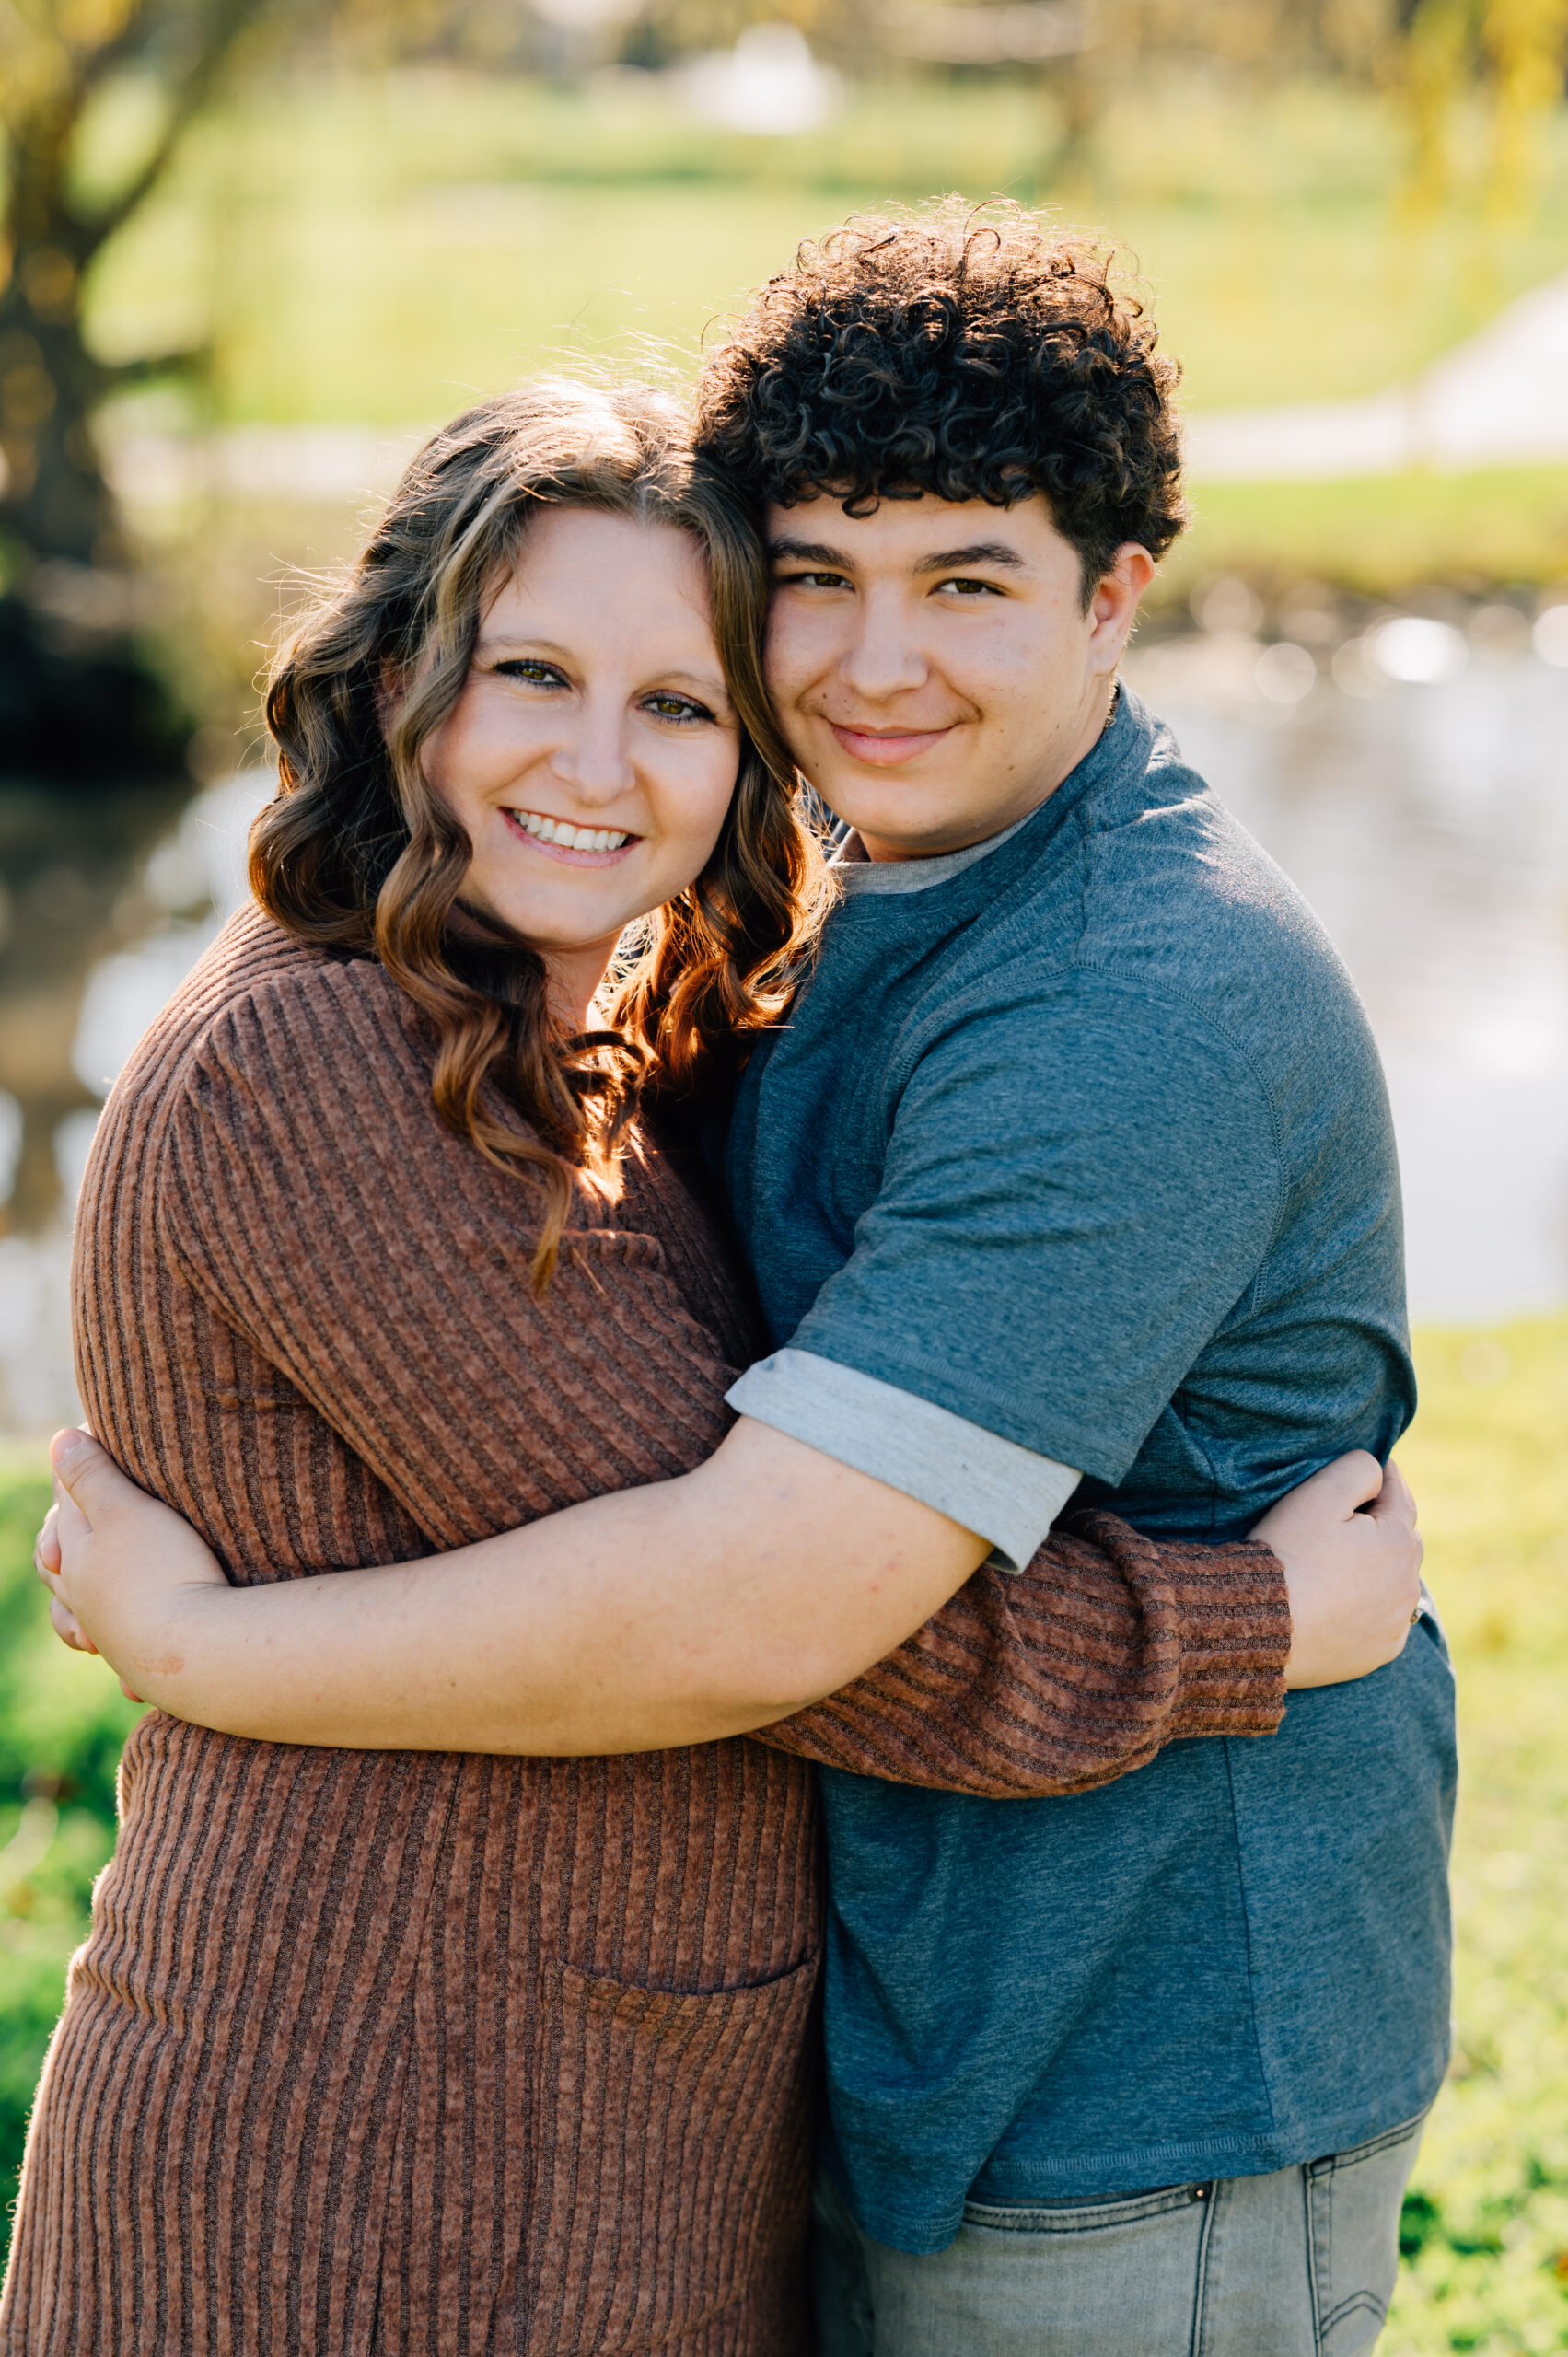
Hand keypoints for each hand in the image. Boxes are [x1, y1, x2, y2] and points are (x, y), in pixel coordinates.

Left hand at [34, 1428, 229, 1706]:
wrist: (196, 1651)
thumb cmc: (162, 1572)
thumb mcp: (126, 1509)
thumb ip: (91, 1475)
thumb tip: (57, 1441)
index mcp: (73, 1554)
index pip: (64, 1506)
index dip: (80, 1472)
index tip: (100, 1444)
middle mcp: (82, 1596)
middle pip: (60, 1561)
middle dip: (63, 1540)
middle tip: (71, 1520)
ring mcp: (108, 1630)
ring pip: (77, 1611)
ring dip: (75, 1600)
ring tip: (77, 1596)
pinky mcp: (138, 1659)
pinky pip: (116, 1647)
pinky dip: (111, 1641)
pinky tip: (114, 1651)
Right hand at [1252, 1452, 1423, 1689]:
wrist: (1263, 1624)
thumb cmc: (1289, 1554)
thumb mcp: (1319, 1494)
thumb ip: (1358, 1469)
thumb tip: (1379, 1472)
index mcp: (1398, 1540)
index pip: (1399, 1495)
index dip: (1386, 1477)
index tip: (1378, 1467)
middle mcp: (1408, 1583)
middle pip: (1402, 1539)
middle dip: (1385, 1524)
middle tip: (1355, 1516)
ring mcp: (1396, 1621)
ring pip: (1397, 1581)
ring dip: (1381, 1567)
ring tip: (1348, 1561)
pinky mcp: (1381, 1651)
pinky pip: (1386, 1620)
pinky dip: (1374, 1607)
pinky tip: (1347, 1602)